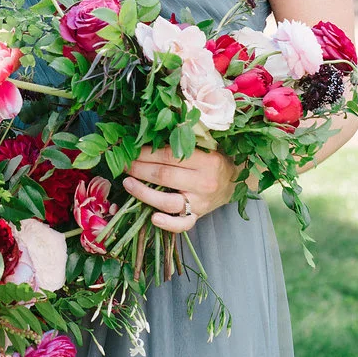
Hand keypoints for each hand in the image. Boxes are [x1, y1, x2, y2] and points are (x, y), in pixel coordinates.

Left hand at [122, 145, 237, 232]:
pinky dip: (168, 224)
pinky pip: (183, 224)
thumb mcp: (206, 144)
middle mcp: (204, 182)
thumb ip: (184, 140)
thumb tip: (151, 132)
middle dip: (139, 170)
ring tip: (128, 183)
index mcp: (206, 160)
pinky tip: (152, 218)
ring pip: (168, 201)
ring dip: (144, 193)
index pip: (169, 156)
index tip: (131, 150)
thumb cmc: (215, 158)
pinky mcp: (198, 216)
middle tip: (124, 164)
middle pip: (164, 177)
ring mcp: (200, 202)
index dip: (146, 153)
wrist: (234, 180)